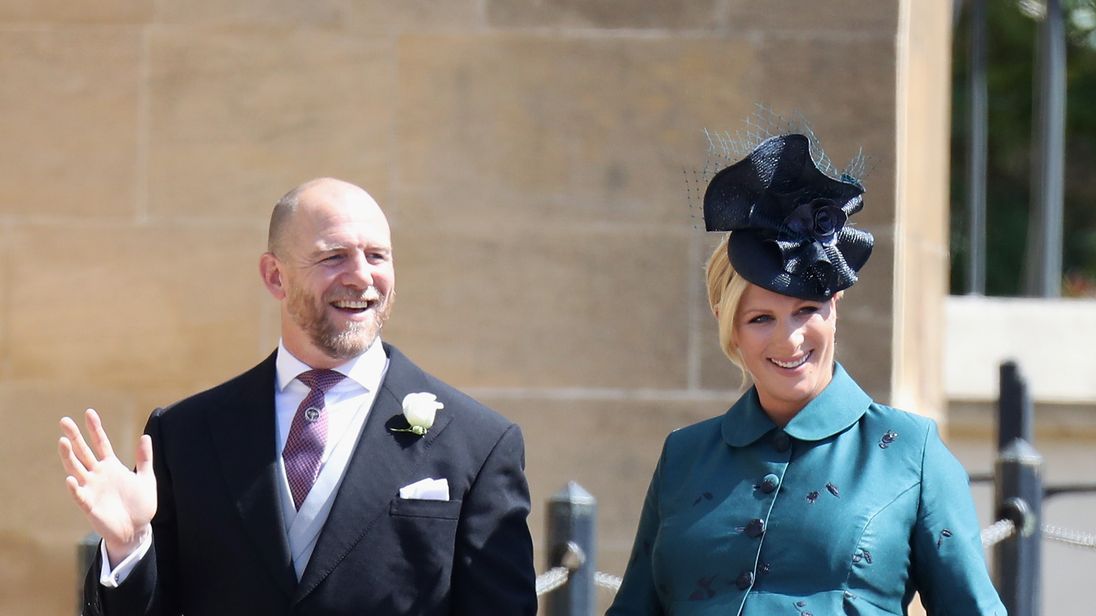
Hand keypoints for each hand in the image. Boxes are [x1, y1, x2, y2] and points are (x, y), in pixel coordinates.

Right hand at [58, 408, 156, 565]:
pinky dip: (75, 487)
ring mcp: (92, 489)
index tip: (89, 412)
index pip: (101, 443)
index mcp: (112, 467)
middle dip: (74, 437)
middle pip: (83, 452)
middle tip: (64, 420)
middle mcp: (98, 475)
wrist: (137, 530)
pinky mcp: (89, 506)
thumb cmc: (140, 505)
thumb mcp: (146, 478)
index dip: (95, 429)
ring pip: (76, 469)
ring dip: (69, 456)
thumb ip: (144, 458)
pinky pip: (80, 495)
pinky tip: (71, 478)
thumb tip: (145, 436)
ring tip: (62, 441)